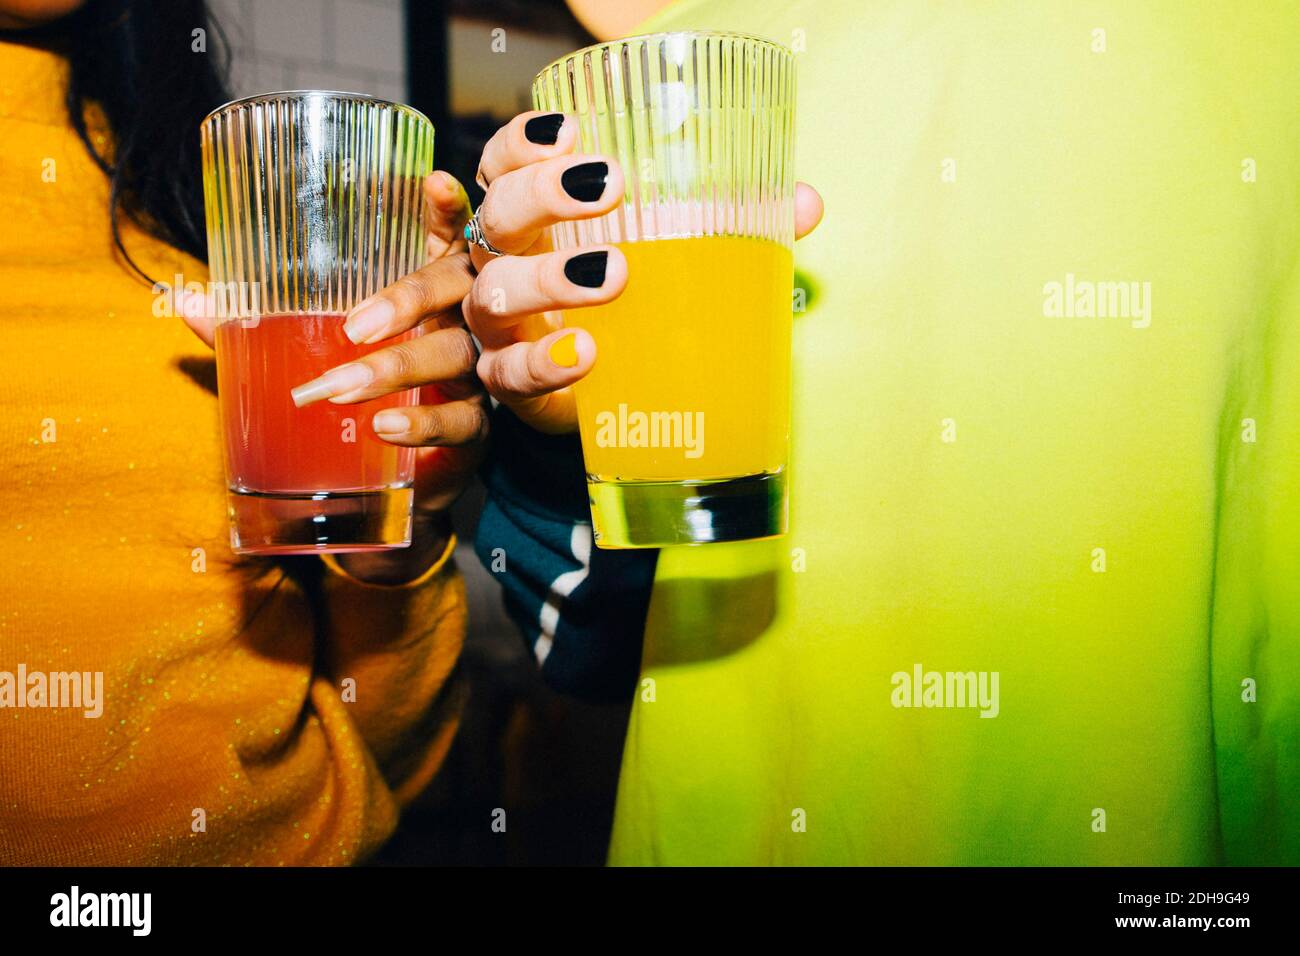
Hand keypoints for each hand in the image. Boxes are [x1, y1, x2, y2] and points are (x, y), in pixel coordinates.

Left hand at [182, 172, 483, 583]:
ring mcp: (474, 374)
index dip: (444, 209)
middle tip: (352, 327)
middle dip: (408, 299)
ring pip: (452, 356)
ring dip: (396, 368)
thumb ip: (259, 327)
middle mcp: (460, 321)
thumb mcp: (311, 355)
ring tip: (340, 388)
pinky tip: (384, 428)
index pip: (442, 236)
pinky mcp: (475, 430)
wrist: (396, 487)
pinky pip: (461, 421)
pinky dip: (422, 424)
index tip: (430, 182)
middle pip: (454, 290)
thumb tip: (187, 300)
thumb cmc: (357, 399)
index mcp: (426, 288)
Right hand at [461, 110, 825, 432]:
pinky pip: (512, 373)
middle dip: (544, 194)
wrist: (607, 401)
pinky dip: (545, 362)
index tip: (572, 131)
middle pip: (498, 216)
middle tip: (610, 187)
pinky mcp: (513, 384)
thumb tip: (806, 203)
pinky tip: (585, 351)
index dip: (524, 143)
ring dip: (549, 278)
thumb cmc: (631, 309)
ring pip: (495, 293)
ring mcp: (501, 328)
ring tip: (613, 272)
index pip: (503, 166)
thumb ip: (733, 226)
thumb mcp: (677, 259)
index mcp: (535, 222)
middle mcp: (505, 265)